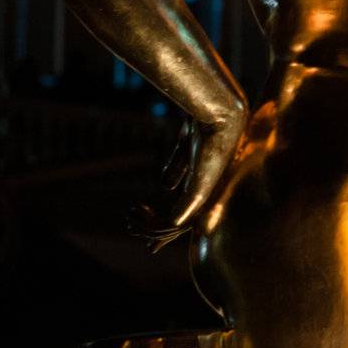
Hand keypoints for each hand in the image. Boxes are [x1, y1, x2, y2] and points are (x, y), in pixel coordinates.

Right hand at [131, 108, 244, 251]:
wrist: (218, 114)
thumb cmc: (205, 125)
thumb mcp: (187, 149)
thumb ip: (179, 168)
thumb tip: (167, 187)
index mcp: (205, 187)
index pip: (186, 215)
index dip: (163, 225)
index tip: (139, 223)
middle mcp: (207, 196)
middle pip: (180, 228)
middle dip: (153, 232)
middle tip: (129, 225)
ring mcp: (204, 197)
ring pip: (174, 229)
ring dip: (148, 228)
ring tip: (129, 220)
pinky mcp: (198, 196)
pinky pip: (175, 224)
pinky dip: (154, 225)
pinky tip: (138, 210)